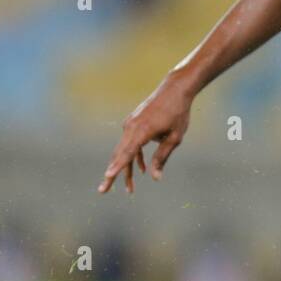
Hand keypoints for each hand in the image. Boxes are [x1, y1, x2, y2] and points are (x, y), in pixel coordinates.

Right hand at [99, 73, 193, 194]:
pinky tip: (142, 169)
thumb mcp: (175, 138)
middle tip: (102, 191)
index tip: (107, 176)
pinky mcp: (133, 123)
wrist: (175, 89)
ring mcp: (131, 124)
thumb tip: (155, 177)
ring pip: (124, 150)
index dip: (117, 167)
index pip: (127, 153)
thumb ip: (162, 157)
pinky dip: (135, 156)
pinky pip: (130, 143)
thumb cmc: (178, 113)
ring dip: (126, 169)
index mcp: (142, 130)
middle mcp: (132, 127)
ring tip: (130, 189)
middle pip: (120, 155)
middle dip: (112, 174)